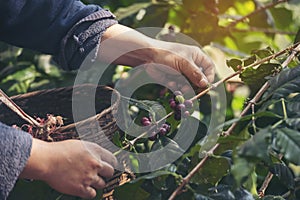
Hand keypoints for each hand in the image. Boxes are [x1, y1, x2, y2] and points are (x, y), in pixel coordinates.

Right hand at [20, 139, 116, 198]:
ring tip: (87, 180)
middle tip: (98, 174)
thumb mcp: (79, 145)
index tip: (108, 167)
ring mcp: (89, 176)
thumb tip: (97, 156)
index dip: (110, 164)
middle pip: (110, 172)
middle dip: (105, 174)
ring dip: (96, 183)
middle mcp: (95, 163)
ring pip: (102, 184)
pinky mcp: (81, 188)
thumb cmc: (59, 151)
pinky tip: (83, 188)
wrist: (47, 160)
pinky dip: (89, 192)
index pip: (112, 159)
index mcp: (95, 150)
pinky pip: (92, 194)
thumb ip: (90, 152)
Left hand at [99, 24, 214, 88]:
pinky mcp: (172, 79)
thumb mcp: (184, 63)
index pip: (208, 67)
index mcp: (196, 56)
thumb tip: (206, 84)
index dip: (209, 76)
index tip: (207, 85)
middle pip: (199, 79)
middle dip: (196, 86)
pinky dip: (176, 87)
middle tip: (196, 93)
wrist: (148, 57)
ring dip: (186, 88)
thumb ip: (196, 74)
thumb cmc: (168, 54)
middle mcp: (189, 64)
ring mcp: (181, 72)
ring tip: (182, 90)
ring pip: (189, 85)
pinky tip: (171, 83)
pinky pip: (179, 87)